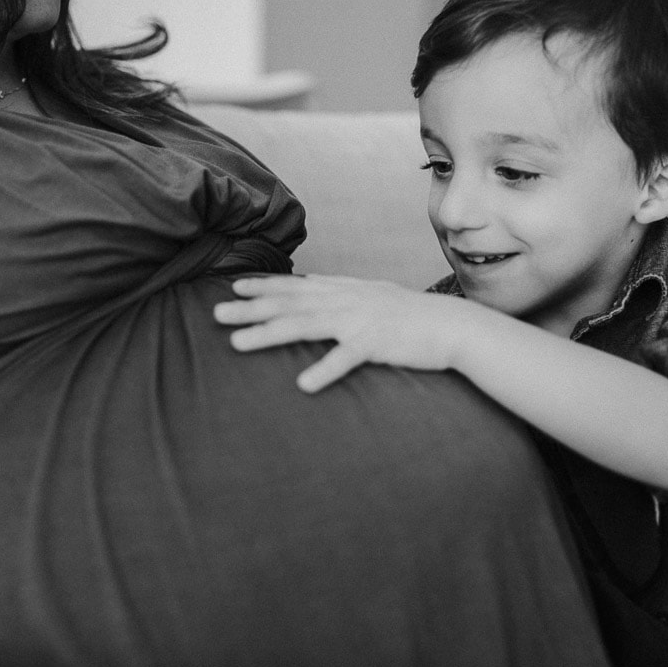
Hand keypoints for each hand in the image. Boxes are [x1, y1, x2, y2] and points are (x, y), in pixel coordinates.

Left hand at [213, 274, 478, 392]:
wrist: (451, 325)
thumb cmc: (410, 315)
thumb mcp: (372, 294)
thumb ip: (340, 290)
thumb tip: (312, 282)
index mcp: (343, 291)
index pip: (295, 286)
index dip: (263, 286)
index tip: (233, 288)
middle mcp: (344, 301)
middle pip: (288, 303)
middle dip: (250, 308)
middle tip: (216, 313)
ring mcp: (358, 320)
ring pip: (304, 325)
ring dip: (268, 334)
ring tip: (237, 343)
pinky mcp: (375, 343)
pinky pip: (345, 358)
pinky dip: (324, 370)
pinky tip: (303, 384)